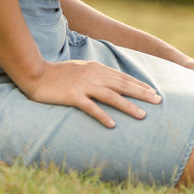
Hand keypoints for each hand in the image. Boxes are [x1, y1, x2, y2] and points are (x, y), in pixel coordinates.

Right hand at [26, 59, 161, 127]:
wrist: (35, 74)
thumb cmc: (58, 74)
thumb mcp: (81, 68)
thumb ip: (96, 74)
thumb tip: (111, 81)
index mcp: (97, 68)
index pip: (123, 77)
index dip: (140, 84)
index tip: (154, 91)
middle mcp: (94, 76)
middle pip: (123, 85)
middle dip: (142, 93)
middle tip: (159, 101)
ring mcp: (83, 85)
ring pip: (111, 96)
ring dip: (128, 106)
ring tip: (143, 115)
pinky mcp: (72, 96)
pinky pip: (91, 107)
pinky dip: (103, 116)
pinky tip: (113, 125)